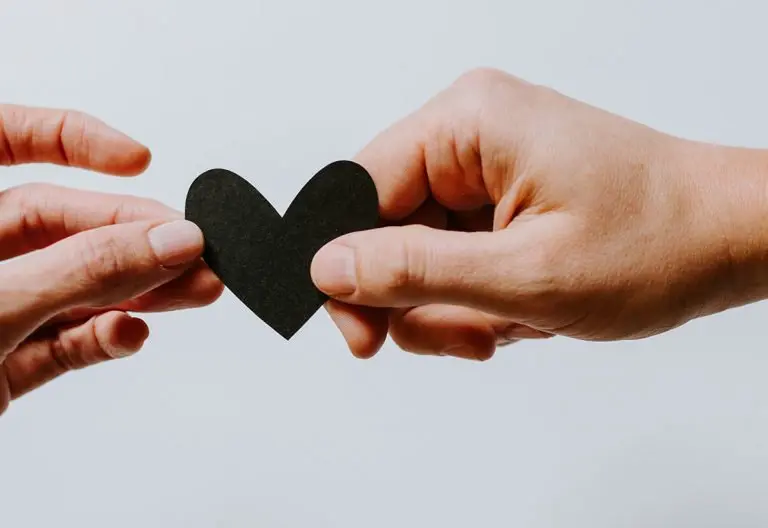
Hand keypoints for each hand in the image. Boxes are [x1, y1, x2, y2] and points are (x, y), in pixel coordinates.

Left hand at [0, 105, 222, 413]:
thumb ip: (84, 270)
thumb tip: (168, 238)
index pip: (6, 140)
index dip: (73, 139)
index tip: (137, 159)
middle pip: (63, 224)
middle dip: (134, 236)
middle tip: (193, 248)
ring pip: (76, 285)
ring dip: (140, 290)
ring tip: (195, 291)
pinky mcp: (4, 363)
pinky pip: (65, 340)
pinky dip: (104, 338)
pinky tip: (131, 333)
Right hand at [311, 68, 767, 359]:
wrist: (730, 239)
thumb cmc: (657, 243)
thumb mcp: (525, 274)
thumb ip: (414, 271)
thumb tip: (328, 268)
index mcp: (467, 123)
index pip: (357, 191)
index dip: (349, 268)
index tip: (362, 336)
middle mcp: (470, 135)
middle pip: (386, 229)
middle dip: (419, 299)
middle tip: (469, 335)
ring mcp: (486, 168)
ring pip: (419, 255)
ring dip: (455, 307)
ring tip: (510, 322)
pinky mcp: (501, 199)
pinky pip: (453, 258)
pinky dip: (477, 298)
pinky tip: (521, 310)